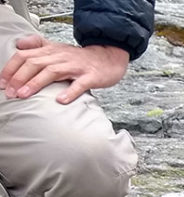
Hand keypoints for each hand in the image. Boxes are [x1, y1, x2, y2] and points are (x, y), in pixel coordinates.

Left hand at [0, 35, 128, 103]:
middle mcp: (60, 56)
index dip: (11, 69)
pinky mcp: (91, 77)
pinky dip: (70, 92)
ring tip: (24, 95)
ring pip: (52, 72)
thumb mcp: (57, 48)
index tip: (3, 83)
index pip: (24, 56)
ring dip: (36, 83)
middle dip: (19, 78)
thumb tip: (19, 45)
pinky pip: (79, 84)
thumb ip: (37, 45)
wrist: (108, 58)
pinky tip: (61, 100)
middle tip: (11, 93)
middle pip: (35, 63)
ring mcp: (76, 67)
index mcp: (50, 50)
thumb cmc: (81, 59)